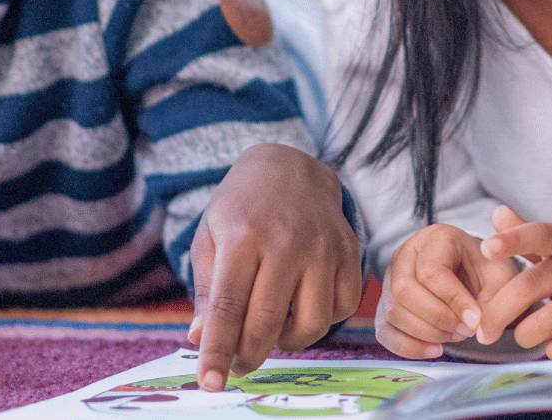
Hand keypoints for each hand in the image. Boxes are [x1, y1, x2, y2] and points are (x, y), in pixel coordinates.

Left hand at [188, 143, 361, 390]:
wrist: (290, 167)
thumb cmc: (242, 208)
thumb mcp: (210, 238)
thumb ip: (207, 291)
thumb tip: (201, 340)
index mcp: (243, 236)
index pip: (227, 306)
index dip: (217, 350)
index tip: (210, 384)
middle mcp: (287, 242)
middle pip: (266, 322)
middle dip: (248, 356)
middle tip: (238, 362)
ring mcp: (324, 247)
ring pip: (311, 323)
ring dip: (287, 343)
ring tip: (271, 330)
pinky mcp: (350, 251)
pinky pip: (342, 308)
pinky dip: (321, 321)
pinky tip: (301, 308)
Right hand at [376, 223, 518, 358]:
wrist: (473, 271)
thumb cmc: (486, 269)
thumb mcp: (499, 275)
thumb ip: (495, 299)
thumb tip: (477, 330)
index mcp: (435, 238)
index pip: (430, 271)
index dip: (453, 301)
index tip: (476, 321)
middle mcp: (406, 254)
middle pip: (403, 290)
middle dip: (437, 318)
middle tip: (465, 331)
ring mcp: (390, 279)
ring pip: (393, 312)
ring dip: (426, 333)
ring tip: (456, 335)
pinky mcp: (385, 304)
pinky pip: (385, 331)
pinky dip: (408, 347)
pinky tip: (436, 350)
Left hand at [476, 205, 551, 358]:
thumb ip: (530, 235)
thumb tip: (496, 214)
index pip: (541, 234)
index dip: (513, 240)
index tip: (486, 249)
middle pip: (531, 285)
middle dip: (499, 313)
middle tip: (484, 332)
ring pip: (549, 319)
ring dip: (525, 335)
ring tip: (522, 337)